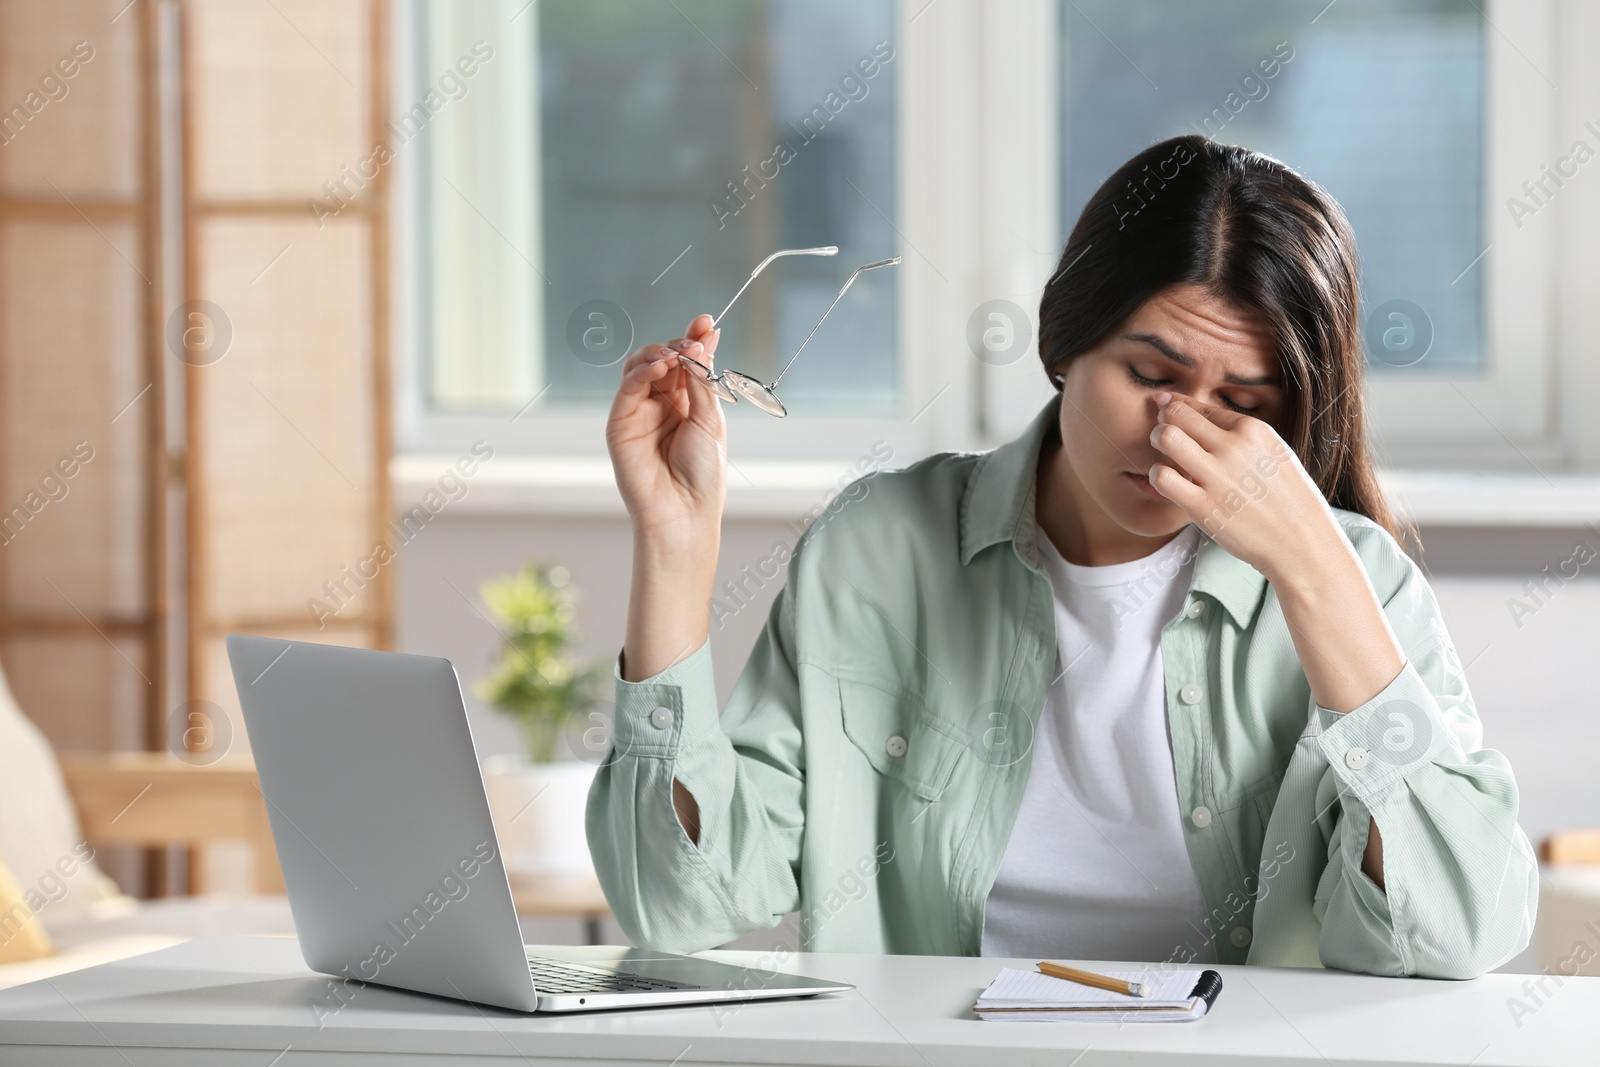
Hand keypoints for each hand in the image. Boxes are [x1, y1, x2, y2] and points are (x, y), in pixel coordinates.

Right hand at [606, 314, 725, 542]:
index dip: (696, 338)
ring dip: (659, 353)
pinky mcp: (620, 422)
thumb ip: (702, 380)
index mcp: (689, 403)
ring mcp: (640, 411)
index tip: (707, 321)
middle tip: (694, 342)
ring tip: (676, 354)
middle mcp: (663, 404)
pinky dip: (642, 371)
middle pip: (664, 358)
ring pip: (641, 366)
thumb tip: (704, 340)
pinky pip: (628, 386)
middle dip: (680, 344)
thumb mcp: (711, 420)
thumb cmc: (702, 473)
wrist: (683, 511)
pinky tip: (660, 367)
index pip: (689, 361)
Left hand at [1144, 391, 1340, 583]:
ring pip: (1166, 438)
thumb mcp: (1274, 453)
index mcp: (1253, 430)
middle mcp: (1234, 448)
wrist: (1301, 542)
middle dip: (1163, 422)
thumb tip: (1202, 414)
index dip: (1178, 407)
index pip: (1200, 406)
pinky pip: (1163, 477)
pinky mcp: (1204, 507)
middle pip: (1177, 415)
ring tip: (1165, 458)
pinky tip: (1168, 482)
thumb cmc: (1287, 498)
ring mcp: (1218, 477)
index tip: (1166, 410)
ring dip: (1157, 444)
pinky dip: (1158, 476)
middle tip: (1163, 436)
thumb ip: (1240, 435)